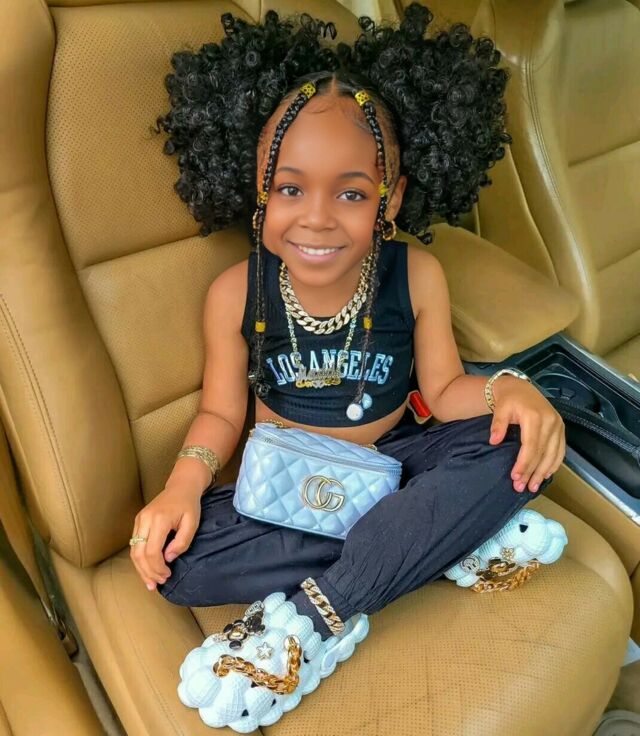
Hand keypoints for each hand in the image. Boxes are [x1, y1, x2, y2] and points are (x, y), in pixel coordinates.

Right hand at [129, 483, 201, 590]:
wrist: (181, 486)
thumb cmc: (189, 504)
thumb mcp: (192, 523)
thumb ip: (182, 542)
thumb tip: (168, 558)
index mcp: (159, 519)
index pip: (152, 551)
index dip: (158, 567)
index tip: (167, 575)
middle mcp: (145, 520)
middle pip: (139, 553)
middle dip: (148, 572)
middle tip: (158, 583)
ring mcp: (139, 520)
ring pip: (133, 551)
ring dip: (141, 569)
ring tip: (151, 583)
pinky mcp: (138, 522)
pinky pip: (134, 545)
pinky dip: (139, 560)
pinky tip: (146, 570)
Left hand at [488, 376, 565, 492]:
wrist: (521, 388)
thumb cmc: (509, 400)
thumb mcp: (500, 409)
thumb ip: (497, 425)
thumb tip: (493, 441)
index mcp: (535, 417)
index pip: (531, 446)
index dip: (524, 464)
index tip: (515, 477)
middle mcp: (550, 421)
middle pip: (542, 453)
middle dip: (532, 472)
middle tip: (521, 487)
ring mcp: (558, 425)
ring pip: (553, 454)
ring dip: (543, 472)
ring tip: (533, 486)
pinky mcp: (561, 428)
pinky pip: (561, 450)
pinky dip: (554, 464)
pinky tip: (546, 475)